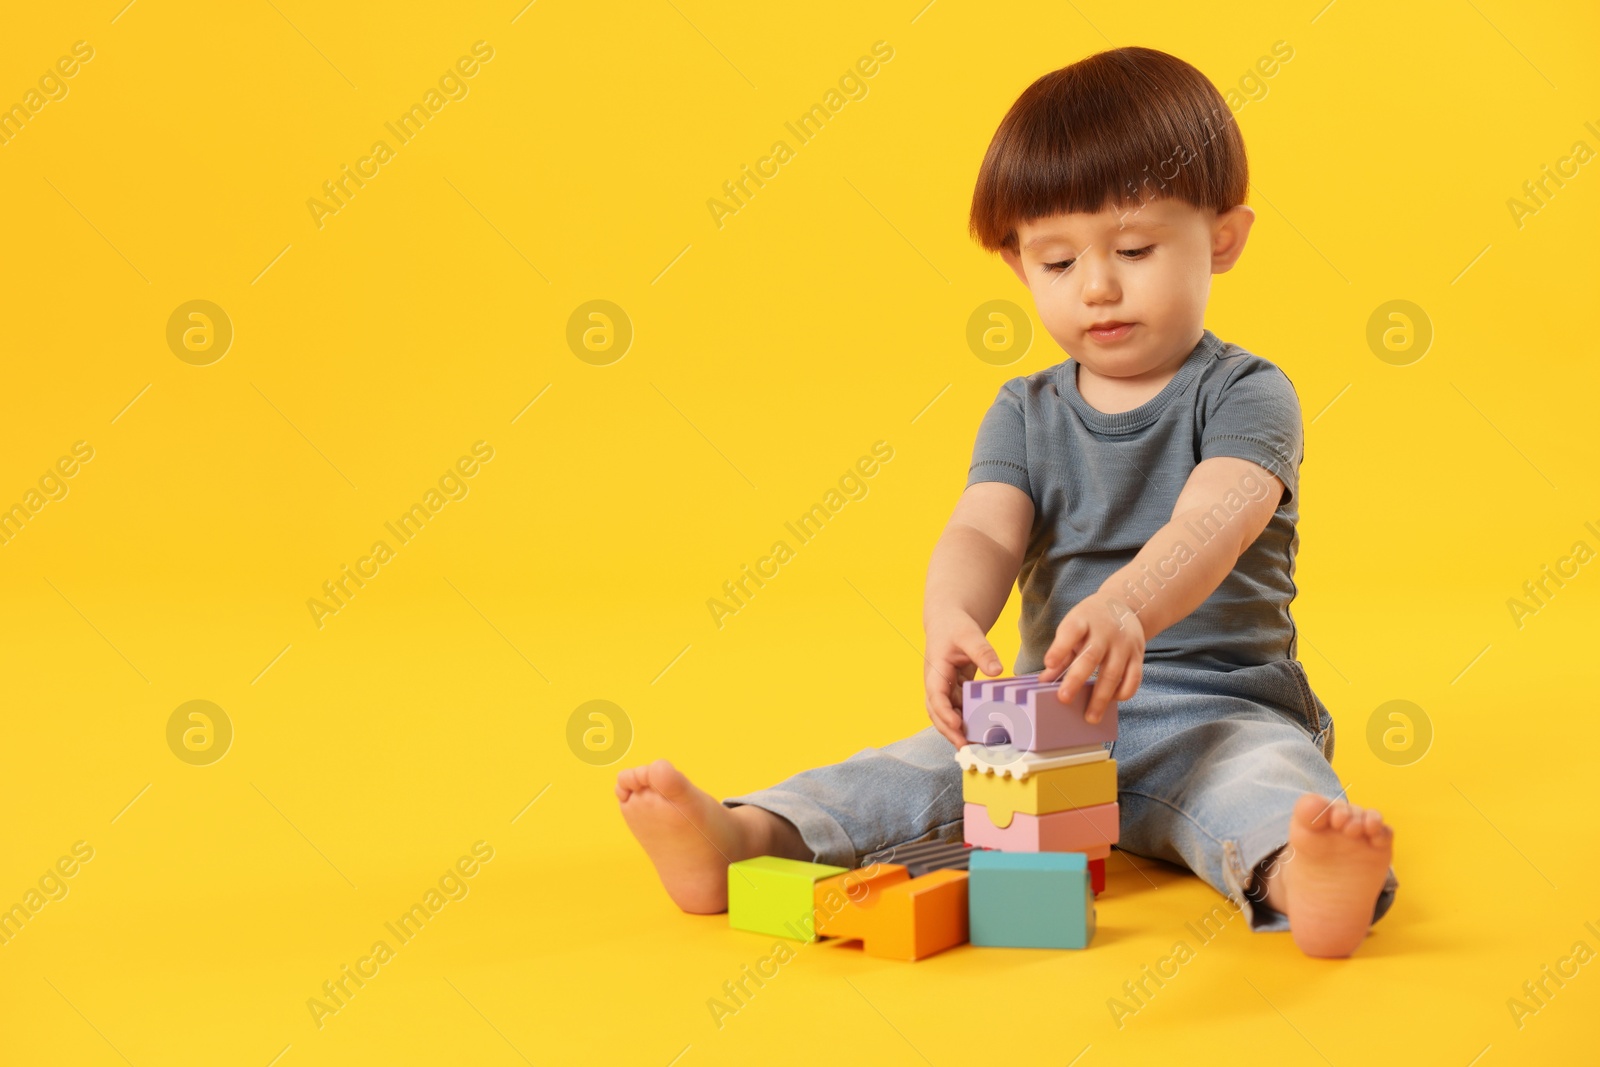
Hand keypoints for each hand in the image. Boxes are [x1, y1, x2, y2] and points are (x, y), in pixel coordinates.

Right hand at [924, 612, 1003, 747]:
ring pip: (947, 715)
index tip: (957, 725)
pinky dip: (966, 722)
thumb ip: (983, 652)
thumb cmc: (955, 626)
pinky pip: (958, 710)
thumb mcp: (970, 635)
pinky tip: (980, 732)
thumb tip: (997, 671)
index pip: (936, 696)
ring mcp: (945, 689)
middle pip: (937, 713)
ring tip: (974, 746)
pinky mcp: (955, 691)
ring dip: (957, 731)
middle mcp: (936, 684)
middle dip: (949, 731)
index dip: (945, 712)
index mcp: (935, 670)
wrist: (949, 621)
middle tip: (966, 747)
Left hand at [1036, 592, 1144, 722]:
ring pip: (1114, 673)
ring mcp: (1124, 643)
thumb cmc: (1090, 622)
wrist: (1124, 605)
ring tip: (1090, 717)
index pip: (1071, 631)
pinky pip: (1134, 678)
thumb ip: (1060, 653)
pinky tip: (1112, 701)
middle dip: (1076, 679)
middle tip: (1064, 699)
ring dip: (1101, 697)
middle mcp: (1105, 631)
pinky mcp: (1138, 654)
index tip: (1049, 663)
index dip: (1060, 647)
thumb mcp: (1073, 628)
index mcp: (1083, 620)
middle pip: (1091, 657)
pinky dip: (1123, 692)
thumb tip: (1044, 680)